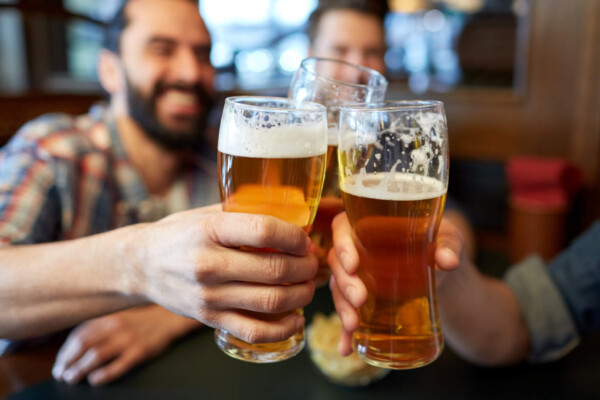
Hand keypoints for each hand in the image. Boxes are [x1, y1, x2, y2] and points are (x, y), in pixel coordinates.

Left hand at [52, 306, 198, 385]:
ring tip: (72, 378)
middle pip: (83, 345)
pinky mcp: (140, 352)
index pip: (79, 335)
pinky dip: (104, 374)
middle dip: (68, 361)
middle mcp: (116, 327)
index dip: (65, 350)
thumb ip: (99, 326)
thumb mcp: (118, 317)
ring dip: (80, 369)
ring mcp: (128, 340)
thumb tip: (74, 344)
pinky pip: (118, 365)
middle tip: (61, 373)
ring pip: (96, 356)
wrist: (168, 319)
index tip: (59, 362)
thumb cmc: (141, 320)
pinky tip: (95, 380)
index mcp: (108, 318)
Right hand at [126, 206, 317, 344]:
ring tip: (308, 286)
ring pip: (270, 301)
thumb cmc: (179, 235)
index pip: (264, 230)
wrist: (140, 266)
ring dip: (301, 294)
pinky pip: (254, 330)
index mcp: (209, 230)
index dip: (295, 236)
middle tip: (313, 262)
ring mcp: (209, 296)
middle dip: (305, 266)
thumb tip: (290, 211)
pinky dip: (283, 328)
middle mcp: (208, 264)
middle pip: (274, 268)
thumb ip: (242, 213)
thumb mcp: (205, 214)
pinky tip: (296, 318)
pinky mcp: (209, 319)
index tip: (306, 239)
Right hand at [328, 213, 463, 355]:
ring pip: (339, 289)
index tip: (354, 264)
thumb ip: (449, 246)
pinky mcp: (363, 299)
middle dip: (344, 283)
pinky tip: (347, 348)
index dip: (342, 244)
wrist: (445, 271)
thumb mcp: (449, 239)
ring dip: (342, 307)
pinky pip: (348, 313)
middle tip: (360, 299)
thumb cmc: (441, 244)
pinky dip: (346, 333)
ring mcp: (358, 275)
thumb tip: (448, 260)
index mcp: (370, 224)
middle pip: (338, 262)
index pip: (343, 226)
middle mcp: (357, 248)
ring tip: (353, 325)